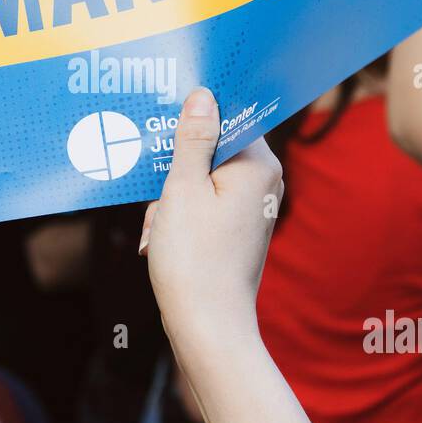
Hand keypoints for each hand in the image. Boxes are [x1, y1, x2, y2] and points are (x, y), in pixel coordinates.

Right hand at [139, 87, 282, 360]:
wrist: (207, 326)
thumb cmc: (194, 258)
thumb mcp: (182, 188)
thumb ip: (193, 139)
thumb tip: (203, 96)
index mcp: (258, 164)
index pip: (229, 115)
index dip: (194, 118)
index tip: (166, 123)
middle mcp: (264, 181)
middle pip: (211, 148)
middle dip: (175, 167)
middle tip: (158, 195)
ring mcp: (253, 206)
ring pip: (201, 178)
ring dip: (171, 196)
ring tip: (158, 227)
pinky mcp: (238, 227)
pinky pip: (204, 203)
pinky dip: (179, 214)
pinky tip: (159, 238)